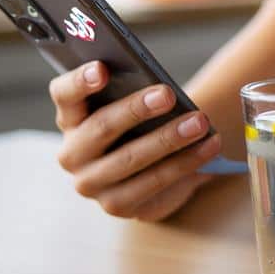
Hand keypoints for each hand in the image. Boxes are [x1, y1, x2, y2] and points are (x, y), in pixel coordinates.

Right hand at [49, 61, 220, 220]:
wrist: (153, 168)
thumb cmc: (144, 125)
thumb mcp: (137, 107)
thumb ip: (138, 92)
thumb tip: (164, 88)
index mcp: (71, 117)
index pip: (64, 94)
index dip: (80, 81)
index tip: (102, 68)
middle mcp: (72, 153)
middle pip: (100, 126)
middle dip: (136, 109)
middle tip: (168, 94)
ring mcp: (91, 183)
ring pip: (129, 159)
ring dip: (168, 139)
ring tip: (200, 122)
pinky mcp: (117, 205)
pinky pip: (153, 183)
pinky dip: (185, 163)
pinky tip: (209, 146)